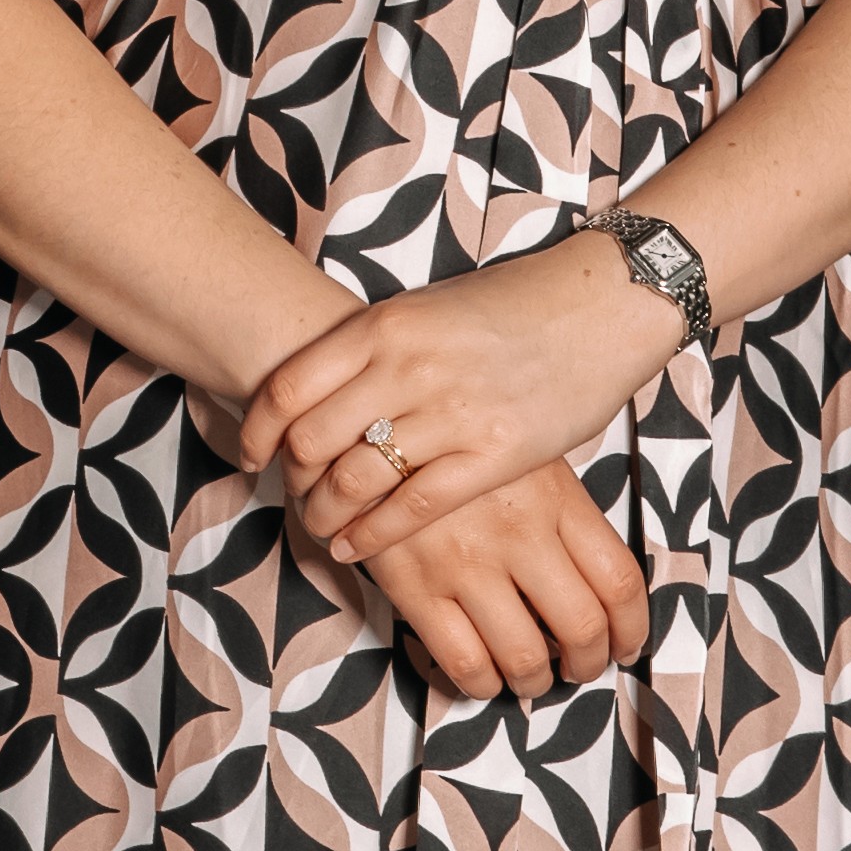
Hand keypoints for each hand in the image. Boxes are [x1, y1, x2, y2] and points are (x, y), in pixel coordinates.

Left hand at [244, 243, 694, 565]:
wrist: (600, 303)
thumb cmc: (512, 307)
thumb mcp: (426, 310)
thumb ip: (375, 349)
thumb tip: (322, 395)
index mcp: (384, 324)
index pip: (289, 387)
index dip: (257, 430)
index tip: (250, 452)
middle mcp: (407, 368)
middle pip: (311, 440)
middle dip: (290, 478)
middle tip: (289, 495)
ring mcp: (450, 412)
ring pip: (353, 481)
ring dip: (323, 514)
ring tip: (319, 527)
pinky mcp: (493, 456)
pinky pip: (409, 509)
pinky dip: (369, 536)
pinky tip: (355, 547)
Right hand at [359, 463, 657, 699]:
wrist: (367, 427)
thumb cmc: (453, 441)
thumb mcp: (525, 455)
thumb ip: (563, 511)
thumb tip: (594, 580)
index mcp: (556, 497)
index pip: (619, 581)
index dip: (631, 628)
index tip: (626, 644)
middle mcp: (518, 533)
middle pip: (582, 627)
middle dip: (588, 663)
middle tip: (580, 668)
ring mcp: (466, 563)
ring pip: (525, 656)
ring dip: (536, 681)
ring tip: (531, 676)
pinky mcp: (415, 585)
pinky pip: (463, 662)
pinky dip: (482, 685)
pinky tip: (483, 676)